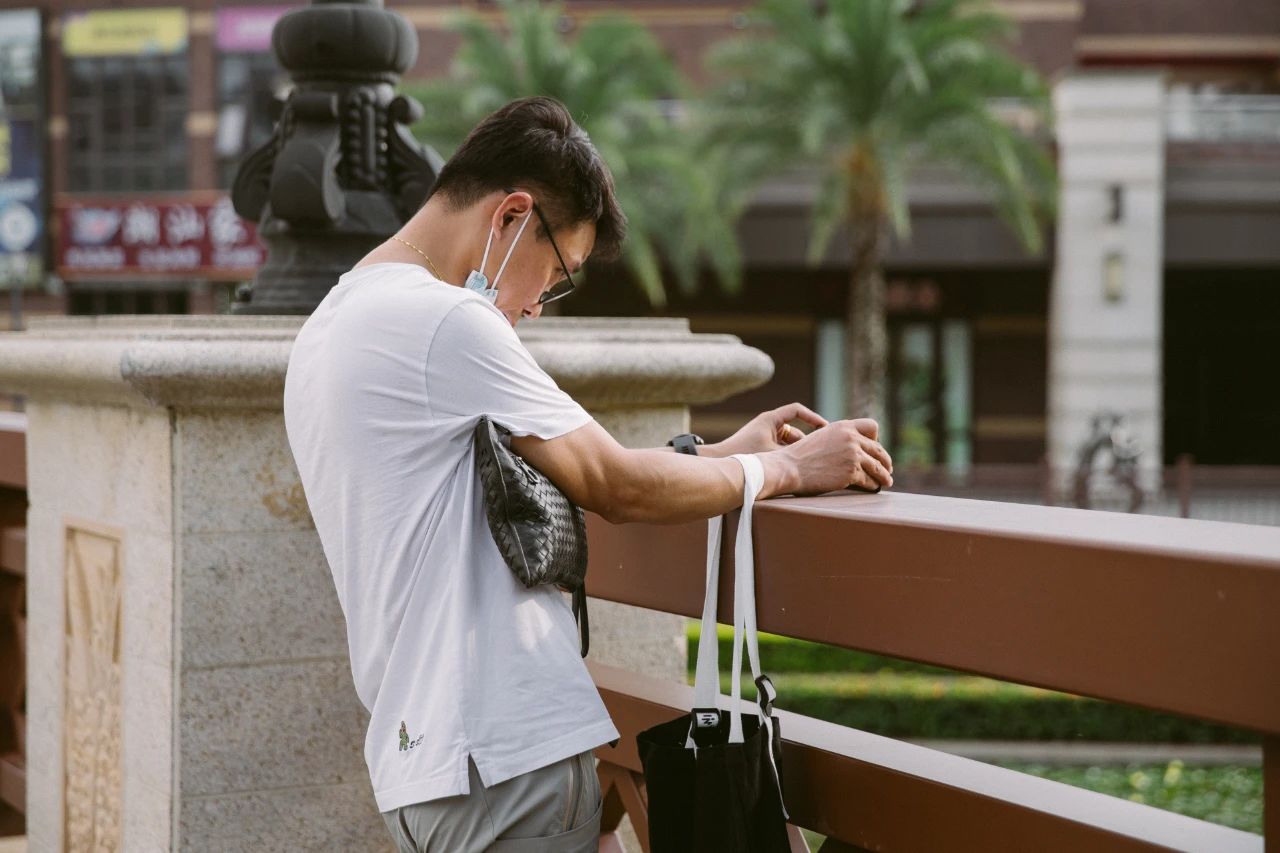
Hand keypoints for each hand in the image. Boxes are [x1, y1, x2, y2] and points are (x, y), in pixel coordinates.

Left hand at [710, 402, 828, 456]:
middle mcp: (768, 426)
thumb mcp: (773, 453)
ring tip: (810, 464)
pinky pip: (780, 450)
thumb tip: (816, 452)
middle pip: (795, 430)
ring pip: (788, 443)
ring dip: (798, 453)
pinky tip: (797, 471)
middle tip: (822, 452)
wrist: (720, 462)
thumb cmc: (745, 455)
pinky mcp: (762, 449)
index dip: (812, 418)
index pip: (797, 411)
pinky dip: (788, 458)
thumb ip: (794, 452)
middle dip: (808, 441)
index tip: (825, 428)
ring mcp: (764, 437)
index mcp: (771, 419)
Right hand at [764, 418, 892, 495]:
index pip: (872, 426)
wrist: (788, 467)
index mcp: (843, 426)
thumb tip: (852, 449)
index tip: (874, 449)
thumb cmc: (800, 456)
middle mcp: (851, 438)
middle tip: (887, 468)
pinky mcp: (852, 472)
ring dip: (884, 475)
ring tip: (887, 481)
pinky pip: (870, 480)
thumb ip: (837, 439)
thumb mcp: (820, 437)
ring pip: (878, 466)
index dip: (876, 438)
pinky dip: (873, 485)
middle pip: (878, 449)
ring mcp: (853, 455)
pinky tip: (873, 488)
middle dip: (885, 460)